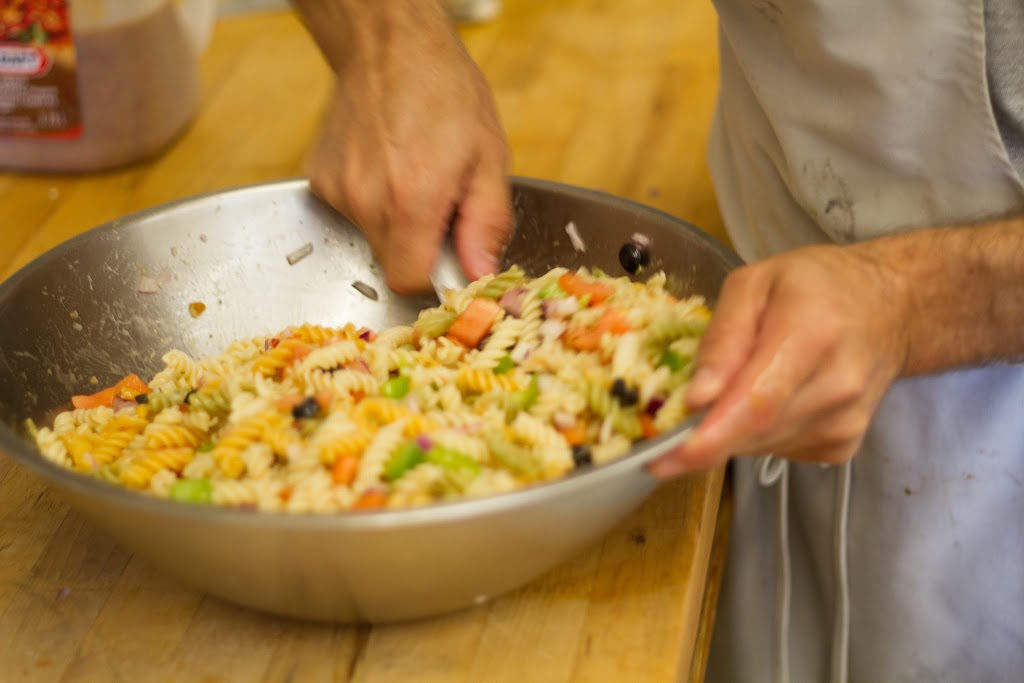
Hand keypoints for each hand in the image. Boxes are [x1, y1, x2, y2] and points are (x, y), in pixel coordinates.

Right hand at [303, 1, 511, 293]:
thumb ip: (486, 224)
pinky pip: (351, 213)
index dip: (432, 278)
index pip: (409, 281)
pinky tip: (384, 165)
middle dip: (417, 247)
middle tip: (437, 204)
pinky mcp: (320, 180)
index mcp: (412, 200)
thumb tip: (479, 274)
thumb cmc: (446, 92)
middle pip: (389, 263)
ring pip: (369, 239)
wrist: (389, 45)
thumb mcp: (489, 157)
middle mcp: (366, 200)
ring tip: (410, 175)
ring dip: (394, 222)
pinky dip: (370, 201)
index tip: (446, 257)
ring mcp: (337, 190)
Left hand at [650, 242, 909, 476]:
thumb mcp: (755, 283)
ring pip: (760, 446)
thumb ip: (723, 336)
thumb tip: (696, 397)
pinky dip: (755, 435)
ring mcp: (845, 423)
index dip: (709, 437)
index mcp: (811, 334)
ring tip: (727, 395)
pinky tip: (765, 402)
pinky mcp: (842, 446)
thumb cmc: (817, 286)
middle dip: (700, 439)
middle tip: (662, 435)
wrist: (892, 307)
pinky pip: (778, 451)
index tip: (663, 458)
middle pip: (753, 432)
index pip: (757, 402)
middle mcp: (836, 386)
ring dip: (728, 432)